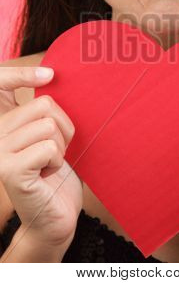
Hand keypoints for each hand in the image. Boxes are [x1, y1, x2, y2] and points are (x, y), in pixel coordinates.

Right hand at [0, 66, 82, 247]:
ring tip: (51, 162)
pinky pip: (49, 147)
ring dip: (61, 146)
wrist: (56, 215)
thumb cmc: (58, 172)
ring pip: (49, 126)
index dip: (22, 73)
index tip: (49, 73)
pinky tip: (47, 174)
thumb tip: (52, 74)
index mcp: (5, 122)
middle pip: (44, 104)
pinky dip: (57, 161)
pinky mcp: (9, 171)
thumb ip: (45, 111)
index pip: (4, 83)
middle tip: (56, 150)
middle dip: (62, 127)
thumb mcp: (52, 134)